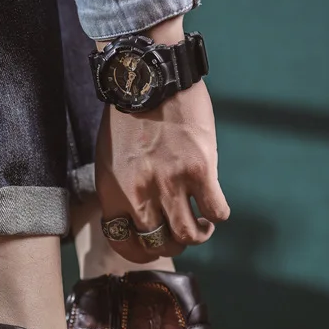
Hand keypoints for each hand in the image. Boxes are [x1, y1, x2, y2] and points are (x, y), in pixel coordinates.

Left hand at [95, 19, 229, 263]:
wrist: (147, 76)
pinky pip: (215, 210)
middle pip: (159, 243)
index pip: (124, 244)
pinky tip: (215, 208)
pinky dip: (218, 215)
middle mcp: (140, 193)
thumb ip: (121, 190)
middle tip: (180, 231)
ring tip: (202, 225)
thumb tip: (135, 216)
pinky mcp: (200, 169)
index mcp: (113, 193)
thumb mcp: (110, 159)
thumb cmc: (127, 116)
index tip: (152, 245)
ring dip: (198, 235)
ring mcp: (171, 182)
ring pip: (189, 234)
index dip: (140, 252)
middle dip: (172, 244)